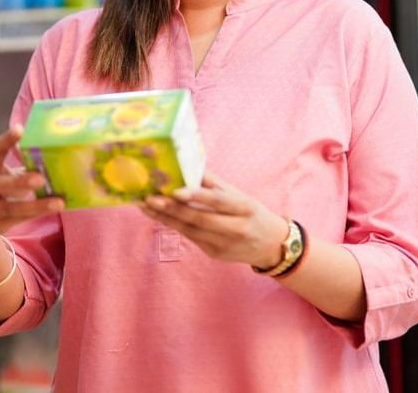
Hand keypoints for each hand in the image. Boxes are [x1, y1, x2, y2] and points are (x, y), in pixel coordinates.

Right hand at [0, 126, 64, 241]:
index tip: (20, 129)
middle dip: (20, 182)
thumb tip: (51, 150)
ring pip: (13, 208)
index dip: (7, 140)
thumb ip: (20, 163)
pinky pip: (20, 219)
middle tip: (41, 178)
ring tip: (58, 203)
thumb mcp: (0, 172)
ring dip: (37, 205)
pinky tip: (54, 209)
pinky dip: (38, 214)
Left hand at [140, 172, 288, 269]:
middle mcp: (236, 228)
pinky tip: (156, 216)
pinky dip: (172, 226)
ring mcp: (225, 244)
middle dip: (172, 208)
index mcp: (245, 207)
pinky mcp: (215, 254)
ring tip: (146, 206)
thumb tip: (187, 165)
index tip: (175, 190)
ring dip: (165, 218)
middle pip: (200, 218)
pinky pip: (190, 237)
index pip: (218, 201)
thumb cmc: (251, 213)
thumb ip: (213, 183)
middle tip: (149, 197)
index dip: (197, 196)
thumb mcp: (239, 194)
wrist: (271, 245)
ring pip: (190, 230)